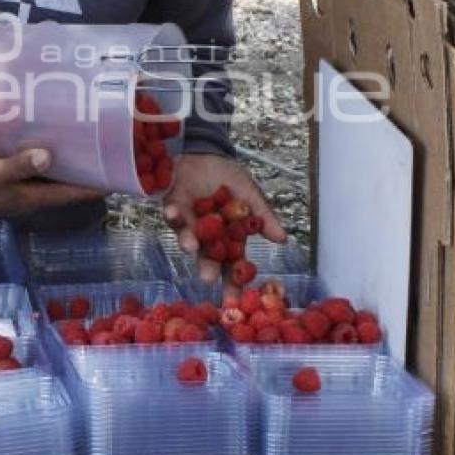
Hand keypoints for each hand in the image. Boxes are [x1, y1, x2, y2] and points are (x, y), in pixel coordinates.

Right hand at [0, 148, 105, 218]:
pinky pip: (34, 166)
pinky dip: (44, 155)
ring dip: (66, 161)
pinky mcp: (6, 176)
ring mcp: (18, 186)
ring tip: (85, 139)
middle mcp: (30, 194)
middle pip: (66, 183)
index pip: (72, 192)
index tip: (120, 175)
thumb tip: (49, 156)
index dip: (96, 185)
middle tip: (106, 148)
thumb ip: (20, 165)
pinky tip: (48, 138)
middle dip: (86, 168)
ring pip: (51, 175)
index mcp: (32, 197)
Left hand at [162, 152, 285, 282]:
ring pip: (187, 236)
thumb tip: (283, 239)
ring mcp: (188, 221)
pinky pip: (172, 212)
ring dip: (187, 241)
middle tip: (207, 278)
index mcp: (227, 237)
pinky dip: (173, 212)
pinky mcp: (173, 205)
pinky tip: (175, 211)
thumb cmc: (230, 179)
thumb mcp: (250, 195)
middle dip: (206, 267)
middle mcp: (206, 235)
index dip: (232, 282)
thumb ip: (263, 217)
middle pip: (207, 256)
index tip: (233, 301)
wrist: (208, 153)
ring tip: (190, 246)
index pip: (231, 264)